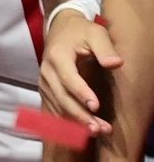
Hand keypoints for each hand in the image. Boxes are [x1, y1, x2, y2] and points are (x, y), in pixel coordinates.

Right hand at [39, 8, 119, 136]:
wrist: (59, 29)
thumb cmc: (80, 31)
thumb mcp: (95, 32)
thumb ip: (105, 48)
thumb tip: (116, 63)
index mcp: (58, 58)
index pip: (69, 80)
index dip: (82, 94)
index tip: (96, 107)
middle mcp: (47, 74)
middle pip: (62, 99)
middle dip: (80, 116)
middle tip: (98, 129)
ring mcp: (44, 84)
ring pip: (58, 107)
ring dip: (75, 122)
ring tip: (96, 131)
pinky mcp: (46, 91)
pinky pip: (54, 109)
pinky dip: (66, 122)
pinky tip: (79, 132)